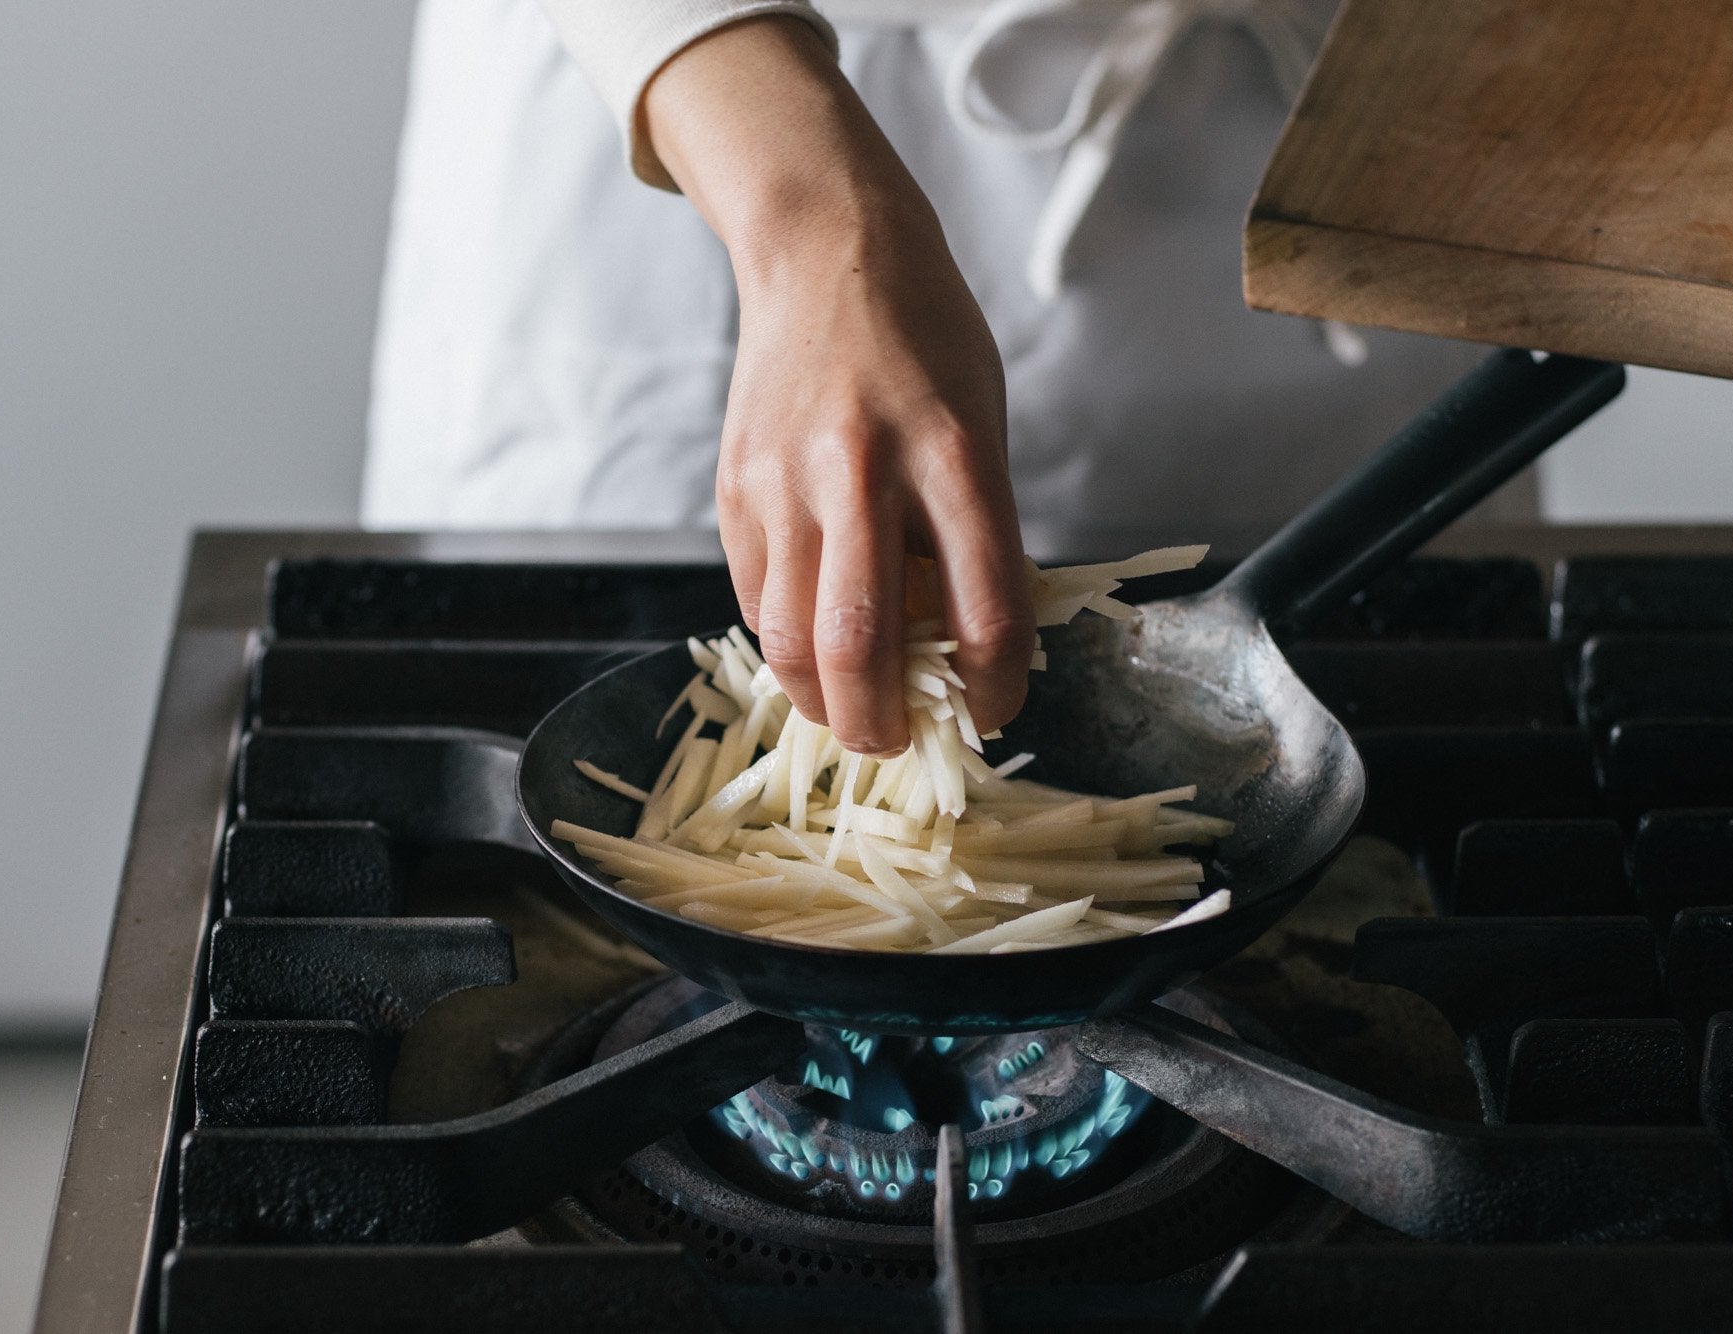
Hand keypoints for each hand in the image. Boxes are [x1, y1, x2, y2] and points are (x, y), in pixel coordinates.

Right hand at [644, 17, 1034, 754]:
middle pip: (862, 646)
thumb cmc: (924, 340)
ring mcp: (786, 480)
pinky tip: (813, 646)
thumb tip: (962, 649)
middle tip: (898, 745)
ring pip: (791, 640)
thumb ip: (975, 534)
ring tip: (851, 715)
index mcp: (952, 452)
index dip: (996, 686)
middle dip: (882, 725)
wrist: (824, 251)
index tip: (995, 712)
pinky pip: (757, 600)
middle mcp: (864, 469)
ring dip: (823, 704)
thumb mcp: (982, 424)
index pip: (986, 608)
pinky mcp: (736, 488)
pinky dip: (786, 646)